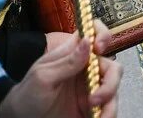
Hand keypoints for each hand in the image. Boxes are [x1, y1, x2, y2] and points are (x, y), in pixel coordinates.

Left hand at [0, 21, 120, 117]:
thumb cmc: (28, 94)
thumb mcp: (43, 76)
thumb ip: (66, 62)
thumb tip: (87, 41)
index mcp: (73, 54)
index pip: (93, 33)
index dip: (102, 35)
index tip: (100, 48)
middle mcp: (86, 69)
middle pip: (112, 67)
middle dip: (111, 82)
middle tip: (95, 98)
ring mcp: (91, 89)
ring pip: (113, 90)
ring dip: (110, 103)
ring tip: (98, 117)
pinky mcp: (93, 108)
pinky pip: (108, 109)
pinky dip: (108, 114)